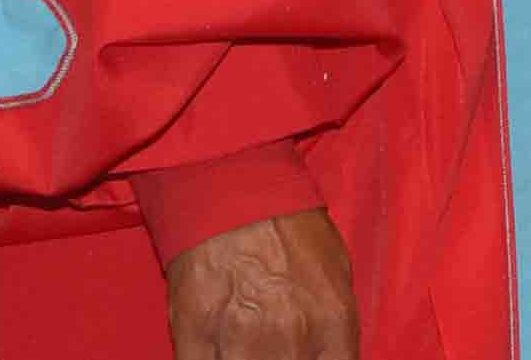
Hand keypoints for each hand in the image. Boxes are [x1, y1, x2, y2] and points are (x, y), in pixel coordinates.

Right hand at [164, 209, 356, 359]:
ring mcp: (239, 342)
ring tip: (250, 344)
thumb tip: (330, 357)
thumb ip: (335, 327)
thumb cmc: (288, 224)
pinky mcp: (193, 338)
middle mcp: (291, 337)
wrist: (230, 188)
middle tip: (278, 347)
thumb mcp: (336, 269)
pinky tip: (221, 349)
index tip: (309, 356)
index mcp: (333, 319)